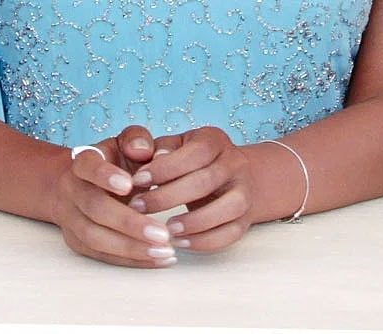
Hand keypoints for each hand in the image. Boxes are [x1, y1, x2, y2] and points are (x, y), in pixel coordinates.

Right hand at [54, 126, 176, 267]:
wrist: (81, 184)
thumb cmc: (113, 162)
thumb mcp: (125, 143)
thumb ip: (136, 140)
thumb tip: (143, 150)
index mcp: (83, 162)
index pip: (88, 167)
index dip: (106, 176)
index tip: (129, 185)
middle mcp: (72, 191)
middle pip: (95, 209)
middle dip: (129, 223)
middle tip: (163, 233)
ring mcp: (71, 219)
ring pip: (96, 238)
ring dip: (132, 248)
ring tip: (165, 250)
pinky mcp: (78, 243)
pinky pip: (103, 256)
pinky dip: (132, 260)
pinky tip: (159, 258)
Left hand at [127, 126, 265, 253]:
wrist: (231, 178)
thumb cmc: (191, 162)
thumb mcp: (176, 146)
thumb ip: (159, 149)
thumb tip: (146, 158)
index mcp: (215, 140)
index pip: (195, 152)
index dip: (165, 167)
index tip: (137, 181)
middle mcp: (235, 163)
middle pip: (206, 181)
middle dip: (168, 196)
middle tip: (139, 207)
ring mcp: (244, 191)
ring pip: (227, 208)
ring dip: (194, 222)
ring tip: (165, 229)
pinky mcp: (245, 218)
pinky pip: (230, 233)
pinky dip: (205, 241)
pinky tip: (180, 242)